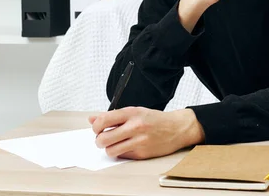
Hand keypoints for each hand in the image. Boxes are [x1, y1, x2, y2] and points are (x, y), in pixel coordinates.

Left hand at [89, 107, 204, 159]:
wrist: (177, 128)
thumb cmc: (154, 119)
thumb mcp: (135, 111)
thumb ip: (113, 116)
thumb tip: (92, 119)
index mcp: (132, 113)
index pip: (103, 121)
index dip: (95, 127)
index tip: (97, 128)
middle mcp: (135, 127)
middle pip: (103, 139)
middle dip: (99, 140)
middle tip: (103, 138)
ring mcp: (139, 141)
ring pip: (110, 151)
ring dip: (109, 148)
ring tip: (114, 143)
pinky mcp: (142, 154)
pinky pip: (122, 156)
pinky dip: (121, 152)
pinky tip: (127, 146)